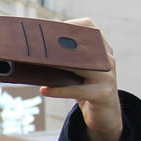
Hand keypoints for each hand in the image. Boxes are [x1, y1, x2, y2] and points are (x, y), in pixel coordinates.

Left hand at [39, 18, 121, 140]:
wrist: (106, 116)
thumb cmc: (86, 90)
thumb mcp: (78, 71)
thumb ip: (65, 59)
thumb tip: (33, 53)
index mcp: (102, 49)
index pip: (88, 26)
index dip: (68, 24)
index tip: (47, 28)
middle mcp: (107, 59)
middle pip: (81, 45)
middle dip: (58, 44)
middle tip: (36, 44)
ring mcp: (107, 76)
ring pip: (79, 65)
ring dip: (57, 63)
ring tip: (37, 62)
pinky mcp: (102, 94)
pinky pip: (78, 90)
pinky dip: (58, 90)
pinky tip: (44, 90)